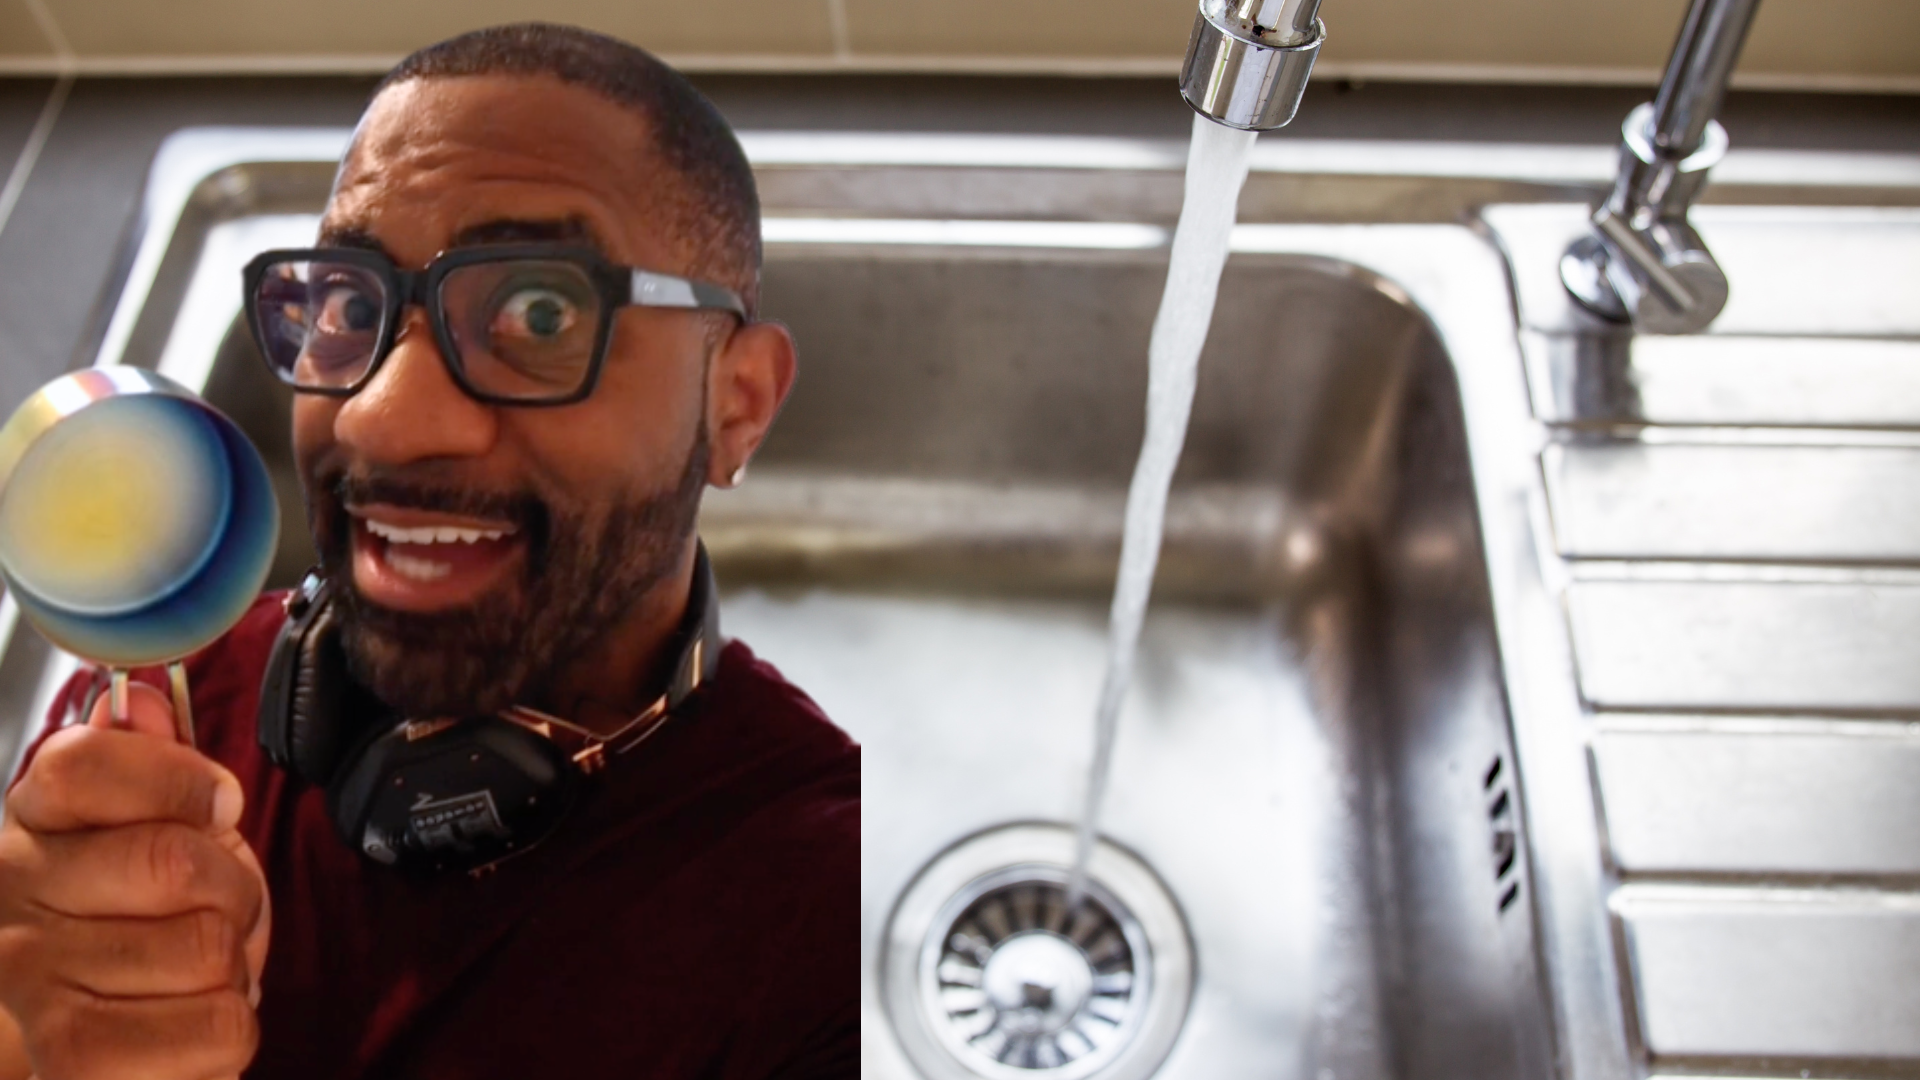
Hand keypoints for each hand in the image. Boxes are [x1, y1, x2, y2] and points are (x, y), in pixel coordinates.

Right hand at [0, 681, 270, 1079]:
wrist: (82, 1034)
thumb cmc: (128, 917)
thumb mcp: (147, 822)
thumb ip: (149, 762)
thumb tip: (141, 703)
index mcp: (31, 819)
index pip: (85, 764)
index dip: (183, 781)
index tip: (216, 804)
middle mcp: (12, 896)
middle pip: (175, 862)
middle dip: (234, 885)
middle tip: (218, 904)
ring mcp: (34, 984)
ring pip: (208, 947)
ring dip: (234, 959)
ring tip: (197, 967)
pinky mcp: (77, 1062)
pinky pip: (221, 1025)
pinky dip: (232, 1025)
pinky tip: (189, 1018)